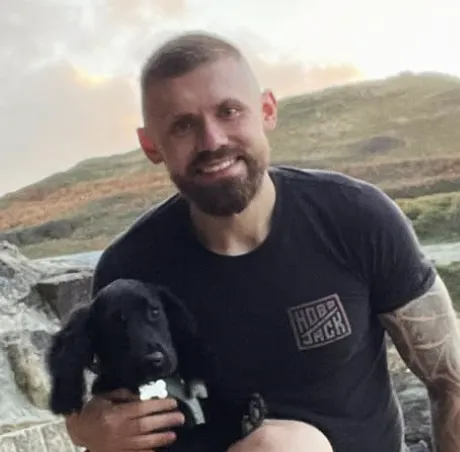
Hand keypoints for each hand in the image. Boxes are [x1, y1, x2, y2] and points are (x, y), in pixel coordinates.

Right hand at [65, 388, 184, 451]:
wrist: (77, 430)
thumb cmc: (93, 409)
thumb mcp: (106, 396)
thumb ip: (125, 395)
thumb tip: (143, 397)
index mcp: (116, 413)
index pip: (142, 408)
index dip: (159, 406)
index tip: (173, 403)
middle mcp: (118, 429)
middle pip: (146, 425)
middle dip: (165, 421)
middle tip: (180, 418)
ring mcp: (118, 444)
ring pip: (143, 441)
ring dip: (160, 438)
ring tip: (174, 434)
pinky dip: (147, 451)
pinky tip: (158, 449)